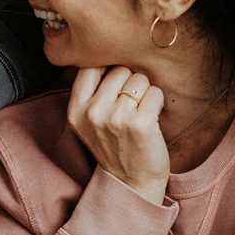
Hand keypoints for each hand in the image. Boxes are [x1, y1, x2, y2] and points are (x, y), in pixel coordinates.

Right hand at [66, 67, 168, 204]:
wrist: (131, 183)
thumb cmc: (114, 146)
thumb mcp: (89, 121)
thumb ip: (91, 91)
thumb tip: (105, 51)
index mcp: (75, 110)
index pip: (90, 66)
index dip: (107, 71)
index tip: (114, 86)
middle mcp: (92, 113)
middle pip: (119, 70)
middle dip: (129, 83)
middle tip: (129, 108)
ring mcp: (115, 119)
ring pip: (139, 79)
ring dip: (145, 94)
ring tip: (140, 114)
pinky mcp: (140, 124)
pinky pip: (156, 93)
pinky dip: (158, 104)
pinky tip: (152, 121)